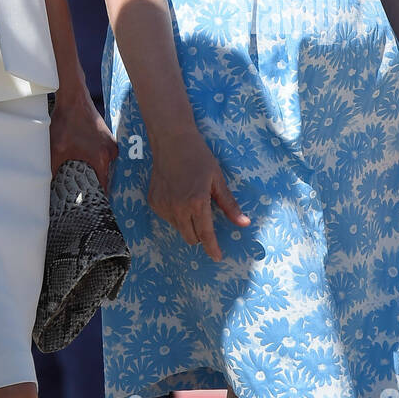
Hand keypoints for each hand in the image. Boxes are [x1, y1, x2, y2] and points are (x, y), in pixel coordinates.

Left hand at [49, 86, 116, 189]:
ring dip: (94, 170)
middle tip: (82, 193)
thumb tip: (51, 185)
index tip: (89, 206)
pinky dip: (95, 159)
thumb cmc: (66, 121)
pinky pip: (103, 155)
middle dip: (93, 185)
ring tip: (82, 177)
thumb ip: (54, 169)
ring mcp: (111, 144)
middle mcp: (111, 153)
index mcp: (101, 159)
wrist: (74, 97)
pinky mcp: (108, 137)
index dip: (96, 198)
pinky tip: (84, 159)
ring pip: (103, 165)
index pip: (103, 188)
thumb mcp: (57, 148)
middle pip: (104, 177)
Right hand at [148, 128, 250, 261]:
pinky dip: (175, 214)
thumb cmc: (198, 156)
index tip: (217, 257)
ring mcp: (164, 205)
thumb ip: (229, 204)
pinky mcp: (154, 201)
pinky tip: (178, 196)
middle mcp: (178, 208)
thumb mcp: (217, 179)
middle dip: (200, 235)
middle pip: (191, 237)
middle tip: (205, 220)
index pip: (206, 235)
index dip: (212, 248)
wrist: (171, 139)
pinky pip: (167, 217)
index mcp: (197, 203)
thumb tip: (244, 224)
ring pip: (178, 228)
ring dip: (187, 224)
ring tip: (191, 202)